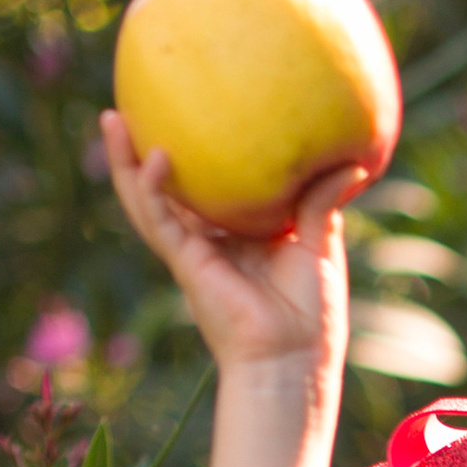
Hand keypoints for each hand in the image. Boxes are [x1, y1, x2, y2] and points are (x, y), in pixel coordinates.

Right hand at [99, 110, 368, 388]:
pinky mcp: (186, 264)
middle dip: (143, 150)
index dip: (195, 156)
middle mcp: (209, 241)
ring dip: (125, 162)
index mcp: (239, 235)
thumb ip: (324, 203)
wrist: (295, 360)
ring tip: (111, 119)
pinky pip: (161, 220)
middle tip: (130, 105)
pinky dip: (152, 189)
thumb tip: (355, 164)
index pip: (209, 188)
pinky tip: (155, 158)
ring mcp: (193, 252)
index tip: (190, 113)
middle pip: (166, 188)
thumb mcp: (321, 247)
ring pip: (146, 200)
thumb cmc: (312, 316)